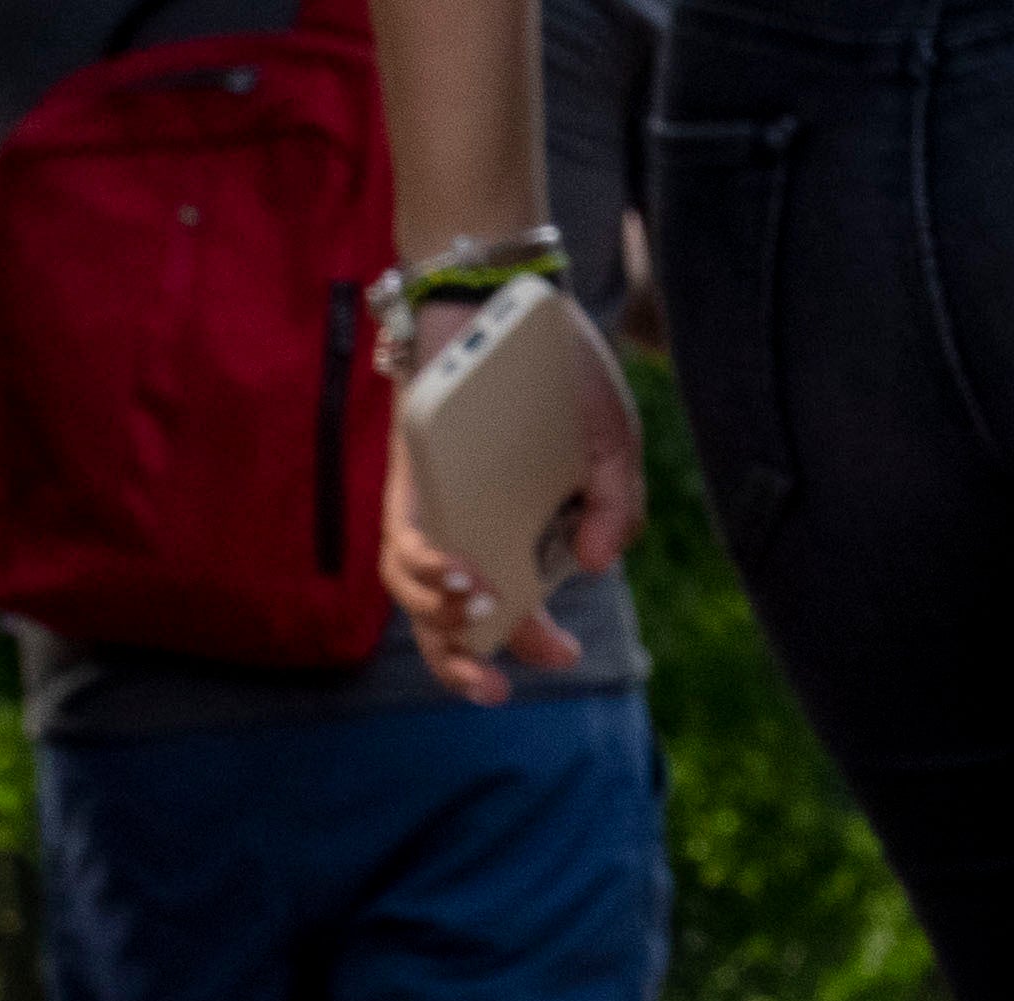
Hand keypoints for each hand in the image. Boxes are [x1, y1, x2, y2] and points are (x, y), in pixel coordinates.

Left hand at [376, 298, 641, 699]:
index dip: (530, 641)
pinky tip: (456, 574)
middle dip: (463, 663)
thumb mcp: (611, 445)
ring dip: (437, 619)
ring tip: (475, 612)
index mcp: (516, 530)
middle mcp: (466, 524)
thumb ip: (616, 508)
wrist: (506, 296)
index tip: (565, 653)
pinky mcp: (406, 472)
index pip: (509, 605)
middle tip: (493, 690)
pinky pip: (397, 536)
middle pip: (447, 616)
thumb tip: (597, 567)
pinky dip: (422, 566)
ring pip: (409, 588)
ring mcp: (433, 500)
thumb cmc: (559, 372)